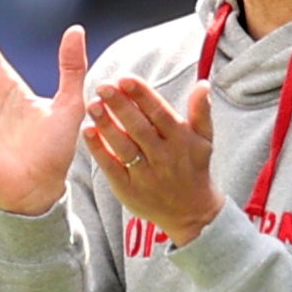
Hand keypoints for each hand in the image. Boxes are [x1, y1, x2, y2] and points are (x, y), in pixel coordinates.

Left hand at [83, 77, 224, 246]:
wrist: (191, 213)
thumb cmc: (194, 168)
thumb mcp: (204, 140)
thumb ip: (202, 111)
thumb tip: (203, 83)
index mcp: (181, 139)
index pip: (159, 113)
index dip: (142, 95)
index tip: (124, 78)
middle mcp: (163, 156)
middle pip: (139, 127)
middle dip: (120, 105)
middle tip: (102, 85)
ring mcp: (145, 174)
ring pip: (124, 146)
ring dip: (107, 125)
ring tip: (92, 104)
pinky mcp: (128, 189)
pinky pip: (111, 167)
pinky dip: (99, 150)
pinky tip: (87, 131)